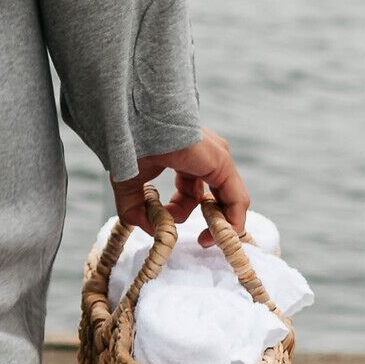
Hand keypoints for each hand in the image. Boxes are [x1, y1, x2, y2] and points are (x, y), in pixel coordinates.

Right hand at [115, 131, 247, 247]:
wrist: (132, 122)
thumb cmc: (128, 145)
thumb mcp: (127, 185)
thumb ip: (136, 209)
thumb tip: (154, 231)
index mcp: (185, 156)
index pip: (192, 190)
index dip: (179, 212)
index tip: (165, 224)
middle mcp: (205, 156)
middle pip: (213, 195)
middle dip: (204, 220)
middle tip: (200, 241)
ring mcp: (216, 157)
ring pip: (229, 199)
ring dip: (219, 225)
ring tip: (205, 240)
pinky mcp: (221, 162)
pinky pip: (237, 200)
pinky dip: (231, 222)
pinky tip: (215, 236)